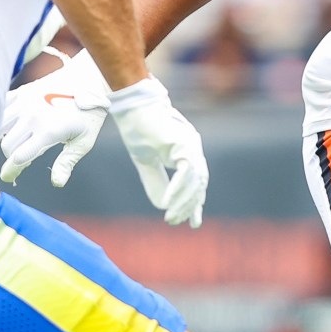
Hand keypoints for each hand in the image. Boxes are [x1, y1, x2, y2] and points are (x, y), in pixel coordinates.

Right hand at [0, 48, 108, 186]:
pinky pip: (1, 107)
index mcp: (49, 130)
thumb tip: (57, 182)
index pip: (19, 157)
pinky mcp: (22, 92)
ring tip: (12, 142)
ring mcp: (25, 102)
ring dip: (3, 137)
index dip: (11, 170)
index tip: (8, 176)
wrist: (88, 81)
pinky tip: (7, 125)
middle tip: (17, 159)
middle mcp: (33, 116)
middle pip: (7, 144)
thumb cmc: (88, 114)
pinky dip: (0, 118)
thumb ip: (67, 162)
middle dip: (10, 156)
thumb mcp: (83, 142)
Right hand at [106, 76, 207, 226]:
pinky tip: (168, 203)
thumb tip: (163, 205)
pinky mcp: (184, 143)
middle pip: (199, 184)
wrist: (131, 108)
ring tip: (171, 217)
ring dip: (183, 201)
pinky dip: (178, 189)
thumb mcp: (145, 162)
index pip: (197, 183)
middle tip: (176, 221)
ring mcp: (191, 145)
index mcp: (186, 152)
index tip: (192, 223)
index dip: (195, 203)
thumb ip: (155, 181)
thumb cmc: (137, 130)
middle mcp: (193, 148)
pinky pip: (186, 172)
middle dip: (190, 206)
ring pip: (194, 180)